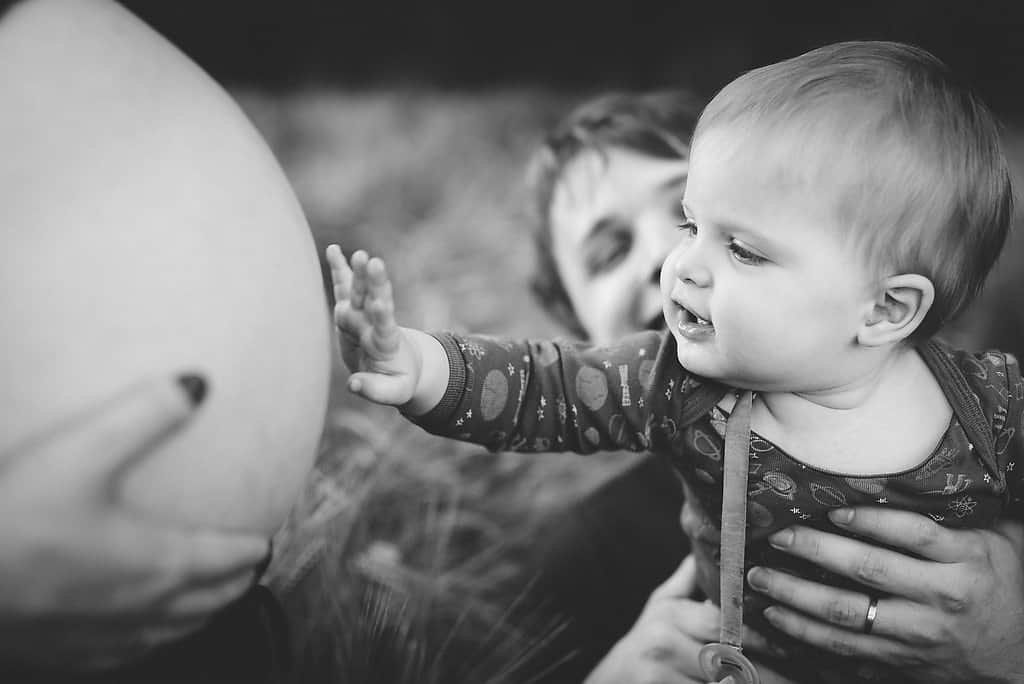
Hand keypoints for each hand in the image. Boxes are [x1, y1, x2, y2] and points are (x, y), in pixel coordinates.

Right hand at [0, 375, 269, 673]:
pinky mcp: (66, 657)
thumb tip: (199, 382)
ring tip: (208, 603)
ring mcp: (103, 640)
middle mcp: (140, 608)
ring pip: (171, 633)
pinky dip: (153, 640)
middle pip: (207, 602)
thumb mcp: (81, 453)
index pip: (223, 559)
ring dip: (199, 615)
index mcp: (156, 563)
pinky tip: (138, 634)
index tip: (267, 542)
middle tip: (250, 570)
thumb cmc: (10, 523)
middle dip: (235, 585)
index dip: (251, 549)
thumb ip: (145, 414)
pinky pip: (128, 655)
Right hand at [326, 244, 420, 405]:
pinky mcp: (349, 312)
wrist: (399, 366)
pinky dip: (340, 269)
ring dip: (359, 273)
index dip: (382, 316)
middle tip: (374, 263)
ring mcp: (362, 316)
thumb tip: (353, 384)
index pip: (385, 327)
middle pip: (375, 300)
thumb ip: (375, 390)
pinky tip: (333, 249)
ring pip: (360, 291)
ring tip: (360, 255)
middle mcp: (374, 324)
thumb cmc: (396, 381)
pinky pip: (344, 287)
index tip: (379, 304)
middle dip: (374, 283)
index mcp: (386, 344)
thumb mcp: (394, 392)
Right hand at [585, 556, 794, 683]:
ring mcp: (663, 672)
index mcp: (672, 614)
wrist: (609, 681)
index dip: (761, 634)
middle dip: (771, 671)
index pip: (724, 621)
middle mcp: (667, 641)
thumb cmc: (642, 641)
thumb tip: (712, 540)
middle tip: (804, 674)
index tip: (792, 645)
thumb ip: (689, 579)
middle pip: (731, 658)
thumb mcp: (660, 605)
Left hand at [748, 507, 1023, 682]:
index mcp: (966, 560)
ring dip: (796, 594)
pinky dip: (805, 632)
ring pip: (848, 613)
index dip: (870, 521)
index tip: (831, 511)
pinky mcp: (900, 660)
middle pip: (869, 570)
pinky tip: (776, 614)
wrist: (1020, 655)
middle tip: (776, 536)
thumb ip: (953, 513)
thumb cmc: (1000, 582)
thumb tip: (906, 465)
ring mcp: (918, 633)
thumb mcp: (994, 540)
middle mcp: (941, 597)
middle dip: (815, 550)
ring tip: (760, 576)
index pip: (913, 534)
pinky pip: (845, 647)